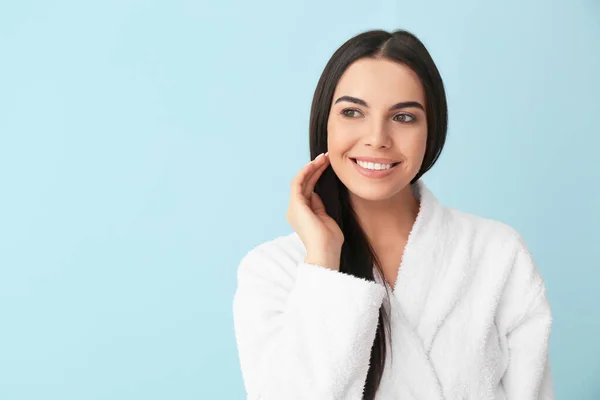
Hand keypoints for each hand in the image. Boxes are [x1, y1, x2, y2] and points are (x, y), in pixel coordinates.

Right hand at [286, 152, 343, 269]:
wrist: (325, 252)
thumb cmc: (330, 241)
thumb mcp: (326, 219)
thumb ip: (321, 207)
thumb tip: (318, 194)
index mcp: (303, 214)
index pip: (309, 190)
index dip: (317, 176)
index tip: (328, 166)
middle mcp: (295, 210)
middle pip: (305, 183)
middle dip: (315, 169)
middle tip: (326, 157)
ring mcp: (294, 207)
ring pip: (301, 181)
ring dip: (311, 168)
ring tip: (323, 158)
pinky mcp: (296, 204)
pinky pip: (298, 183)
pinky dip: (306, 172)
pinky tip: (315, 164)